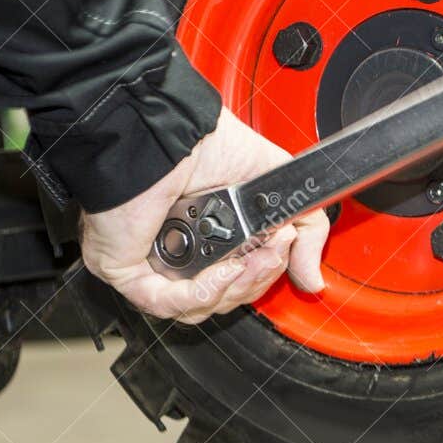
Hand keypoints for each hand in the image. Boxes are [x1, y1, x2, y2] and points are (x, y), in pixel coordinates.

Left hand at [80, 108, 328, 323]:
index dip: (266, 272)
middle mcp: (182, 252)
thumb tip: (313, 281)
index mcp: (212, 236)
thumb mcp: (278, 186)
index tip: (286, 246)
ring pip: (200, 308)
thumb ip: (306, 232)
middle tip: (275, 248)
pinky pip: (168, 304)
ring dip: (237, 288)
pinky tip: (225, 268)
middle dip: (258, 279)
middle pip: (227, 297)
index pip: (241, 278)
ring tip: (251, 257)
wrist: (173, 134)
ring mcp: (155, 264)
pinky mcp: (130, 271)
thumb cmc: (209, 143)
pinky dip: (205, 292)